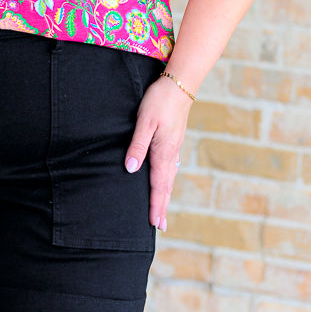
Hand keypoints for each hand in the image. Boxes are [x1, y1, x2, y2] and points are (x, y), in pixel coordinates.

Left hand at [123, 76, 191, 231]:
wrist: (179, 84)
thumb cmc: (159, 101)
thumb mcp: (144, 122)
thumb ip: (137, 146)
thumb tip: (131, 169)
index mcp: (163, 152)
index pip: (157, 185)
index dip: (155, 205)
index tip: (154, 223)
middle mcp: (171, 153)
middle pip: (166, 186)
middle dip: (162, 207)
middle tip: (160, 227)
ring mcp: (174, 147)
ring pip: (169, 178)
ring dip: (165, 196)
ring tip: (162, 211)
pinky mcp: (174, 141)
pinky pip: (170, 168)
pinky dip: (167, 181)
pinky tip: (165, 183)